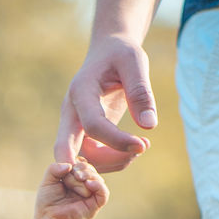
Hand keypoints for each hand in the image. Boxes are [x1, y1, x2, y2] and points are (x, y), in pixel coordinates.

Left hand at [35, 159, 108, 218]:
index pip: (82, 164)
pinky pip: (104, 192)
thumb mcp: (47, 182)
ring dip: (88, 174)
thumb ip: (54, 168)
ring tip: (79, 178)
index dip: (77, 162)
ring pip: (98, 178)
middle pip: (90, 169)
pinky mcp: (96, 204)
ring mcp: (90, 195)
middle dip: (81, 168)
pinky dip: (98, 185)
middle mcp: (83, 187)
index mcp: (73, 181)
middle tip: (72, 176)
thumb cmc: (47, 204)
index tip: (69, 167)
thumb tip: (70, 165)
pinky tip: (88, 184)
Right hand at [54, 34, 156, 172]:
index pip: (93, 125)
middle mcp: (71, 112)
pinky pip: (92, 158)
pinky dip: (113, 161)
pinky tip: (135, 148)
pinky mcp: (83, 135)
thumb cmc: (121, 54)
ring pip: (83, 159)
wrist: (107, 53)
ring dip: (112, 163)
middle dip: (99, 164)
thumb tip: (148, 126)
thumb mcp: (134, 62)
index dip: (117, 140)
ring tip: (141, 147)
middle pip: (69, 150)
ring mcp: (74, 126)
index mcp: (81, 92)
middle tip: (132, 158)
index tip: (143, 145)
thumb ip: (140, 92)